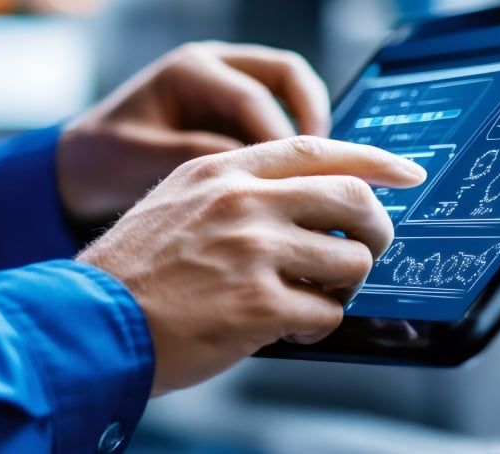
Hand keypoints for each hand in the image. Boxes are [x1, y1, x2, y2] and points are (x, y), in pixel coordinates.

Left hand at [57, 41, 330, 224]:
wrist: (84, 166)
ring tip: (318, 173)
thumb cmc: (104, 161)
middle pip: (287, 74)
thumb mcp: (143, 160)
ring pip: (292, 91)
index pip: (253, 97)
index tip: (296, 183)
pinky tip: (295, 179)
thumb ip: (197, 157)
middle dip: (312, 114)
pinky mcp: (234, 112)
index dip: (280, 138)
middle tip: (325, 163)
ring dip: (309, 126)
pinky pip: (279, 117)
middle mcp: (214, 68)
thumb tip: (254, 166)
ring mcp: (227, 86)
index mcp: (188, 72)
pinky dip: (293, 143)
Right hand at [77, 136, 426, 395]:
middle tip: (366, 251)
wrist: (91, 321)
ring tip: (311, 300)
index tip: (408, 172)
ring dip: (343, 287)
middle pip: (352, 200)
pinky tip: (290, 330)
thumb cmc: (135, 269)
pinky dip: (320, 326)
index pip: (318, 149)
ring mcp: (253, 251)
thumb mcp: (180, 201)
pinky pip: (328, 314)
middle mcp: (243, 201)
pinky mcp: (258, 305)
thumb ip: (240, 190)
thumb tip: (311, 201)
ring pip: (350, 260)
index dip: (373, 160)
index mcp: (224, 170)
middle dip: (376, 231)